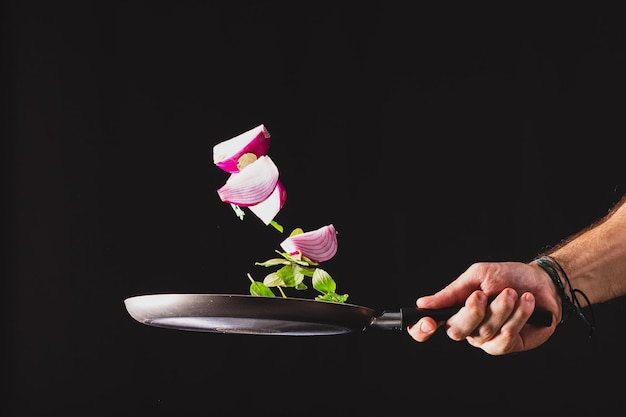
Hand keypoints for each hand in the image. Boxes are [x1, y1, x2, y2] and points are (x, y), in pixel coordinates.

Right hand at [407, 261, 560, 354]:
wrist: (542, 282)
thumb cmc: (507, 277)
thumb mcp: (477, 276)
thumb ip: (451, 292)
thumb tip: (423, 303)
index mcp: (453, 310)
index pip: (426, 327)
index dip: (421, 329)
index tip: (428, 322)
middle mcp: (467, 328)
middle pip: (456, 330)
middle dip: (471, 312)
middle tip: (483, 294)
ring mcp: (486, 339)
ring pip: (484, 332)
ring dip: (501, 309)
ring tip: (513, 292)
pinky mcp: (507, 345)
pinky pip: (505, 338)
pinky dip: (517, 317)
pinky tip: (526, 302)